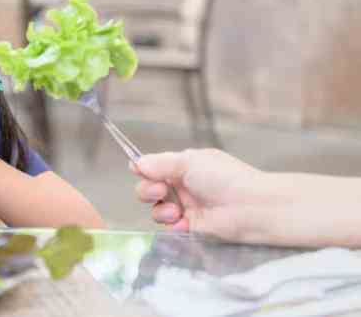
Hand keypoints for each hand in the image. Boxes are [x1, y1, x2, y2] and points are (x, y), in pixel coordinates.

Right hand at [135, 149, 269, 241]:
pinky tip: (184, 221)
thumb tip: (135, 163)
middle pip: (149, 188)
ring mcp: (186, 207)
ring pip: (157, 209)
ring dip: (161, 209)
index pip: (154, 167)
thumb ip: (160, 163)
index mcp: (183, 166)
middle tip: (159, 191)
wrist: (252, 207)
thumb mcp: (190, 162)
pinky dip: (173, 225)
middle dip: (148, 189)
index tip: (138, 170)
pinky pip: (170, 227)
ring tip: (176, 210)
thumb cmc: (226, 178)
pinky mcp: (191, 226)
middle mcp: (182, 186)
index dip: (143, 169)